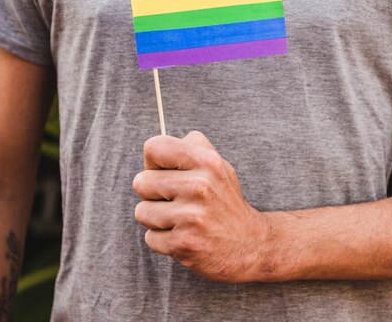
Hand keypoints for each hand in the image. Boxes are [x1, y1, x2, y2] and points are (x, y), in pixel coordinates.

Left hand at [133, 131, 270, 282]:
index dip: (154, 162)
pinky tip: (185, 237)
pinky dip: (163, 241)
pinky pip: (150, 238)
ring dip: (156, 219)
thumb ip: (193, 146)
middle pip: (140, 182)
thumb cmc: (225, 202)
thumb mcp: (219, 166)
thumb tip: (157, 146)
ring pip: (141, 211)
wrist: (251, 245)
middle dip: (153, 194)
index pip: (153, 147)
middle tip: (177, 201)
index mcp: (207, 162)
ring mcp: (191, 217)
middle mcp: (199, 186)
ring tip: (181, 220)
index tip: (167, 174)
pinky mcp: (183, 244)